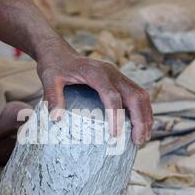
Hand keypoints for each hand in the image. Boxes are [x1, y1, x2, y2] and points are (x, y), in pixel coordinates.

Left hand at [36, 42, 152, 145]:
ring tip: (142, 138)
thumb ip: (53, 96)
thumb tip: (56, 119)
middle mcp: (112, 73)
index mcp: (97, 73)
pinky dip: (143, 111)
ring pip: (141, 95)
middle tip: (138, 141)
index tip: (115, 135)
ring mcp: (118, 76)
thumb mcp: (49, 79)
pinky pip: (137, 95)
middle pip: (135, 96)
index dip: (116, 116)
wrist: (60, 53)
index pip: (112, 96)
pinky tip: (140, 127)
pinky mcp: (120, 81)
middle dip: (140, 119)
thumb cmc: (55, 67)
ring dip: (146, 116)